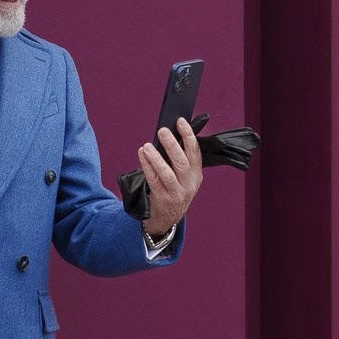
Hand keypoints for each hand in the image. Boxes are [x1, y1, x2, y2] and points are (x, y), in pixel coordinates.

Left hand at [139, 117, 202, 237]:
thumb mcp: (183, 176)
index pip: (195, 151)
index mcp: (196, 174)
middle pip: (182, 161)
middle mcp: (189, 183)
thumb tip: (167, 136)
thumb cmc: (174, 189)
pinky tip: (142, 155)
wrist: (169, 217)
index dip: (189, 135)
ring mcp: (177, 193)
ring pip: (167, 173)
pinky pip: (154, 180)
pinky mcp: (163, 199)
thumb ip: (179, 159)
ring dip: (156, 158)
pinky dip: (147, 166)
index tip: (180, 121)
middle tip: (162, 130)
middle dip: (172, 145)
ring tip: (147, 146)